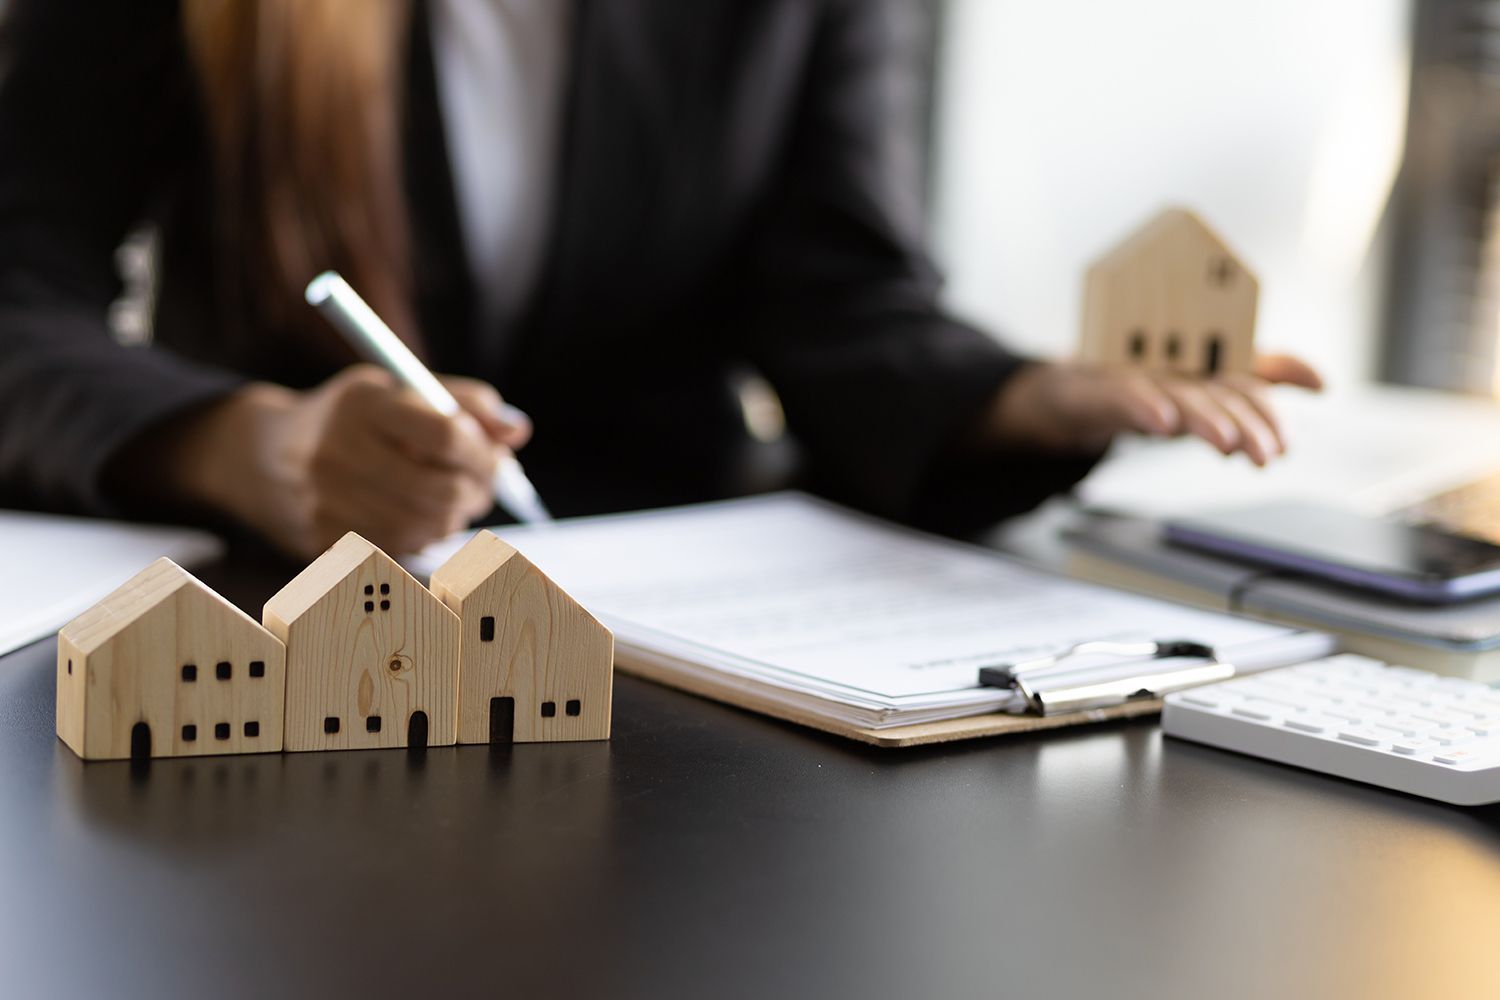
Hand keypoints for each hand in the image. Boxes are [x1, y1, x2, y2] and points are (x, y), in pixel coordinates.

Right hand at [163, 365, 531, 558]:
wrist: (266, 454)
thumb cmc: (355, 417)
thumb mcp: (402, 389)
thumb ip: (465, 402)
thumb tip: (519, 431)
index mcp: (362, 403)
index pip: (446, 434)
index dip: (484, 451)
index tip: (495, 455)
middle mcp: (338, 451)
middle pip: (441, 490)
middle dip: (477, 490)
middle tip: (482, 483)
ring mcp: (326, 500)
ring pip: (427, 527)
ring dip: (454, 516)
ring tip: (448, 496)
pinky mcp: (322, 538)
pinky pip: (401, 549)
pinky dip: (423, 536)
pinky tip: (416, 515)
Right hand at [983, 355, 1322, 465]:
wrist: (1064, 395)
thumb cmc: (1139, 390)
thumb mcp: (1200, 394)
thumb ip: (1256, 383)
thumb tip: (1321, 380)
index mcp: (1199, 371)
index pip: (1244, 384)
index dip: (1272, 407)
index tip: (1288, 440)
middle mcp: (1172, 369)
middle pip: (1219, 390)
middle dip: (1248, 422)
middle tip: (1268, 454)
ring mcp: (1135, 376)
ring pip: (1179, 393)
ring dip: (1207, 418)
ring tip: (1229, 445)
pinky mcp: (1097, 387)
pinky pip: (1124, 393)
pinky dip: (1145, 405)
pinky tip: (1163, 424)